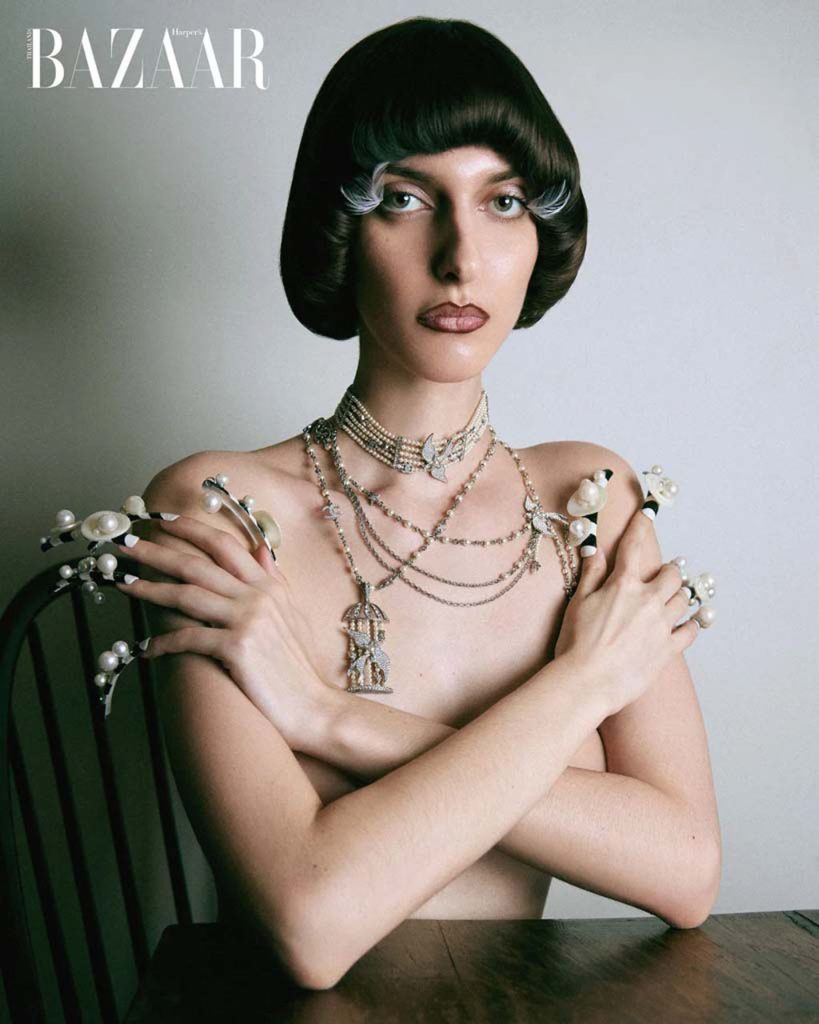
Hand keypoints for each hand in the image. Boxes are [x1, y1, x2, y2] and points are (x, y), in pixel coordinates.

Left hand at [113, 516, 336, 748]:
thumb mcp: (293, 613)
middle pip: (197, 565)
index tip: (160, 520)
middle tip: (126, 544)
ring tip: (122, 584)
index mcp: (268, 585)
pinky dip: (163, 643)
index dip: (190, 529)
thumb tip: (261, 547)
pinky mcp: (237, 648)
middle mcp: (257, 596)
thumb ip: (274, 578)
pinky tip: (145, 648)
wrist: (312, 705)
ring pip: (187, 596)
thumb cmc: (299, 665)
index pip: (224, 545)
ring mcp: (247, 620)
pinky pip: (189, 638)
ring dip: (149, 589)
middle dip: (157, 552)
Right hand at [553, 509, 698, 716]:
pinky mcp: (668, 649)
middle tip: (663, 575)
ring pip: (684, 600)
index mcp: (623, 586)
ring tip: (673, 598)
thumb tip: (596, 550)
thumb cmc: (575, 643)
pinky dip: (689, 625)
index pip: (633, 547)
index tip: (646, 513)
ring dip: (679, 596)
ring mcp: (661, 625)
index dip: (640, 526)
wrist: (586, 682)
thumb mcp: (577, 603)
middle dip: (669, 571)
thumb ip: (591, 575)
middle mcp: (648, 600)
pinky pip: (690, 631)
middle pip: (672, 574)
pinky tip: (686, 624)